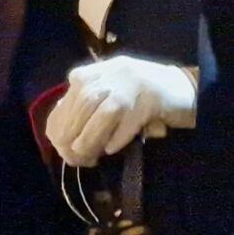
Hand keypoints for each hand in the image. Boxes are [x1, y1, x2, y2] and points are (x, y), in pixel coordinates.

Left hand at [44, 55, 198, 166]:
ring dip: (91, 143)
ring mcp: (126, 87)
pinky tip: (111, 150)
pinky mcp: (145, 102)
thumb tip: (59, 132)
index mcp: (88, 74)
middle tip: (77, 160)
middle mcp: (105, 76)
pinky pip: (124, 126)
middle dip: (74, 142)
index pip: (62, 106)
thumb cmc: (133, 91)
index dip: (60, 132)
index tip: (64, 150)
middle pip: (79, 114)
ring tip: (91, 159)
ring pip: (99, 119)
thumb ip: (80, 105)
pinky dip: (115, 141)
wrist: (174, 85)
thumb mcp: (101, 91)